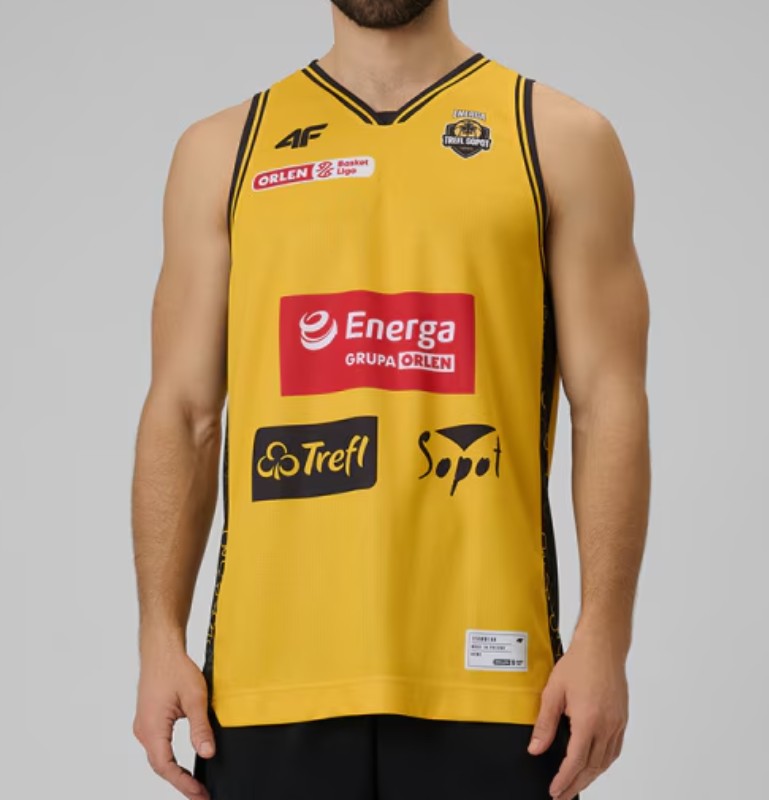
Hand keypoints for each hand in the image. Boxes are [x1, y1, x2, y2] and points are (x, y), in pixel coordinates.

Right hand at [133, 641, 215, 798]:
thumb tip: (207, 752)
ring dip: (175, 773)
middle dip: (181, 783)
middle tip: (200, 795)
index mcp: (152, 728)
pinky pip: (158, 747)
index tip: (200, 794)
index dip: (183, 784)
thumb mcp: (195, 697)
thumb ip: (200, 727)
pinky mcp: (148, 720)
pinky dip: (170, 760)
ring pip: (158, 757)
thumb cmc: (175, 668)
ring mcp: (144, 725)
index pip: (166, 767)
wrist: (161, 650)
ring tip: (193, 785)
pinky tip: (182, 765)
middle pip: (160, 766)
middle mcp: (143, 730)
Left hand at [527, 631, 628, 799]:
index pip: (575, 762)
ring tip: (576, 784)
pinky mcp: (622, 718)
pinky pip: (614, 750)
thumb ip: (544, 723)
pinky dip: (603, 763)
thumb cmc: (579, 663)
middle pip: (592, 767)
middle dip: (576, 785)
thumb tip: (536, 748)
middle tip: (562, 795)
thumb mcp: (553, 691)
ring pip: (605, 761)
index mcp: (588, 721)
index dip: (564, 780)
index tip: (555, 791)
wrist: (602, 646)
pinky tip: (595, 765)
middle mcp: (607, 726)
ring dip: (590, 777)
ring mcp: (617, 723)